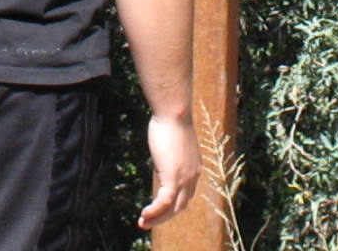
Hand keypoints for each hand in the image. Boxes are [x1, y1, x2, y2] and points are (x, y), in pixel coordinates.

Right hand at [138, 111, 199, 229]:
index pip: (186, 193)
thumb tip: (161, 153)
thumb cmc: (170, 120)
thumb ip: (169, 154)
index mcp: (194, 168)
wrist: (175, 114)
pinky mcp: (173, 178)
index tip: (158, 207)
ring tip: (143, 223)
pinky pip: (164, 202)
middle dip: (165, 216)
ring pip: (173, 208)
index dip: (173, 203)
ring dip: (158, 218)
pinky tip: (144, 214)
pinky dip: (154, 212)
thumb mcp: (171, 142)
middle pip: (181, 205)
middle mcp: (193, 176)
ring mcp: (185, 179)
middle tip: (149, 222)